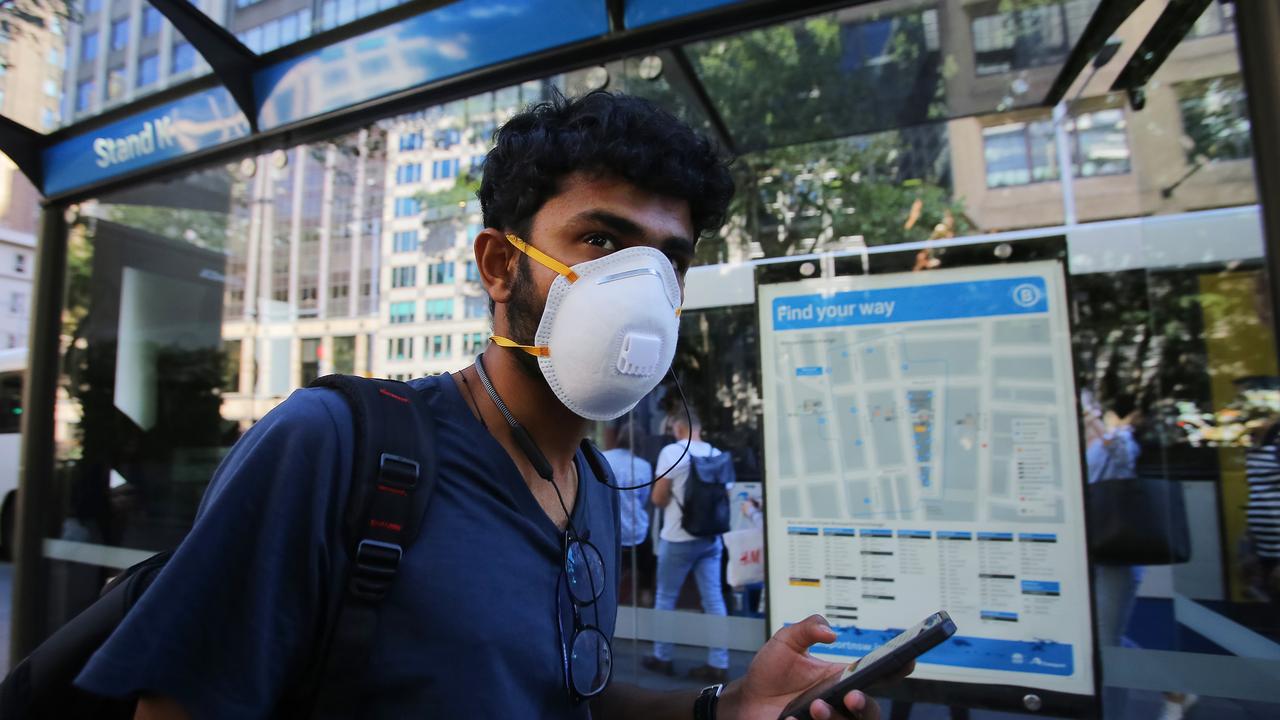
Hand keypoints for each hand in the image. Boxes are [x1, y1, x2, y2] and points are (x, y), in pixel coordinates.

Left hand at [717, 615, 912, 719]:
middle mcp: (840, 703)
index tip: (905, 660)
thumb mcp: (786, 640)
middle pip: (871, 712)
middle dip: (866, 706)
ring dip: (835, 719)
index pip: (878, 675)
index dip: (897, 668)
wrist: (746, 699)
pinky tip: (790, 719)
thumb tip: (831, 632)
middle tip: (850, 696)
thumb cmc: (770, 672)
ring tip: (813, 708)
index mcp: (842, 678)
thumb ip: (808, 627)